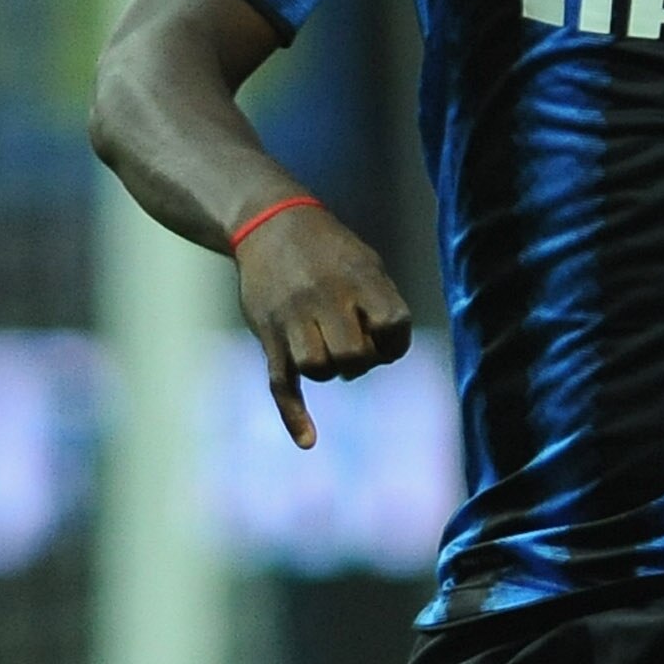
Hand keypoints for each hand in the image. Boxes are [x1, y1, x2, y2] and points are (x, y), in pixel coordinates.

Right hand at [235, 206, 411, 447]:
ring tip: (328, 354)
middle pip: (354, 356)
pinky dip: (294, 415)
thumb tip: (388, 352)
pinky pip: (281, 382)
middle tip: (354, 347)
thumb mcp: (366, 261)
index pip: (392, 327)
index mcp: (358, 279)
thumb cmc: (330, 250)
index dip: (394, 342)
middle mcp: (325, 299)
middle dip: (361, 362)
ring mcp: (293, 318)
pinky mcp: (269, 333)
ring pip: (318, 369)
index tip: (385, 337)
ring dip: (329, 372)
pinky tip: (308, 440)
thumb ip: (383, 303)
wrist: (269, 222)